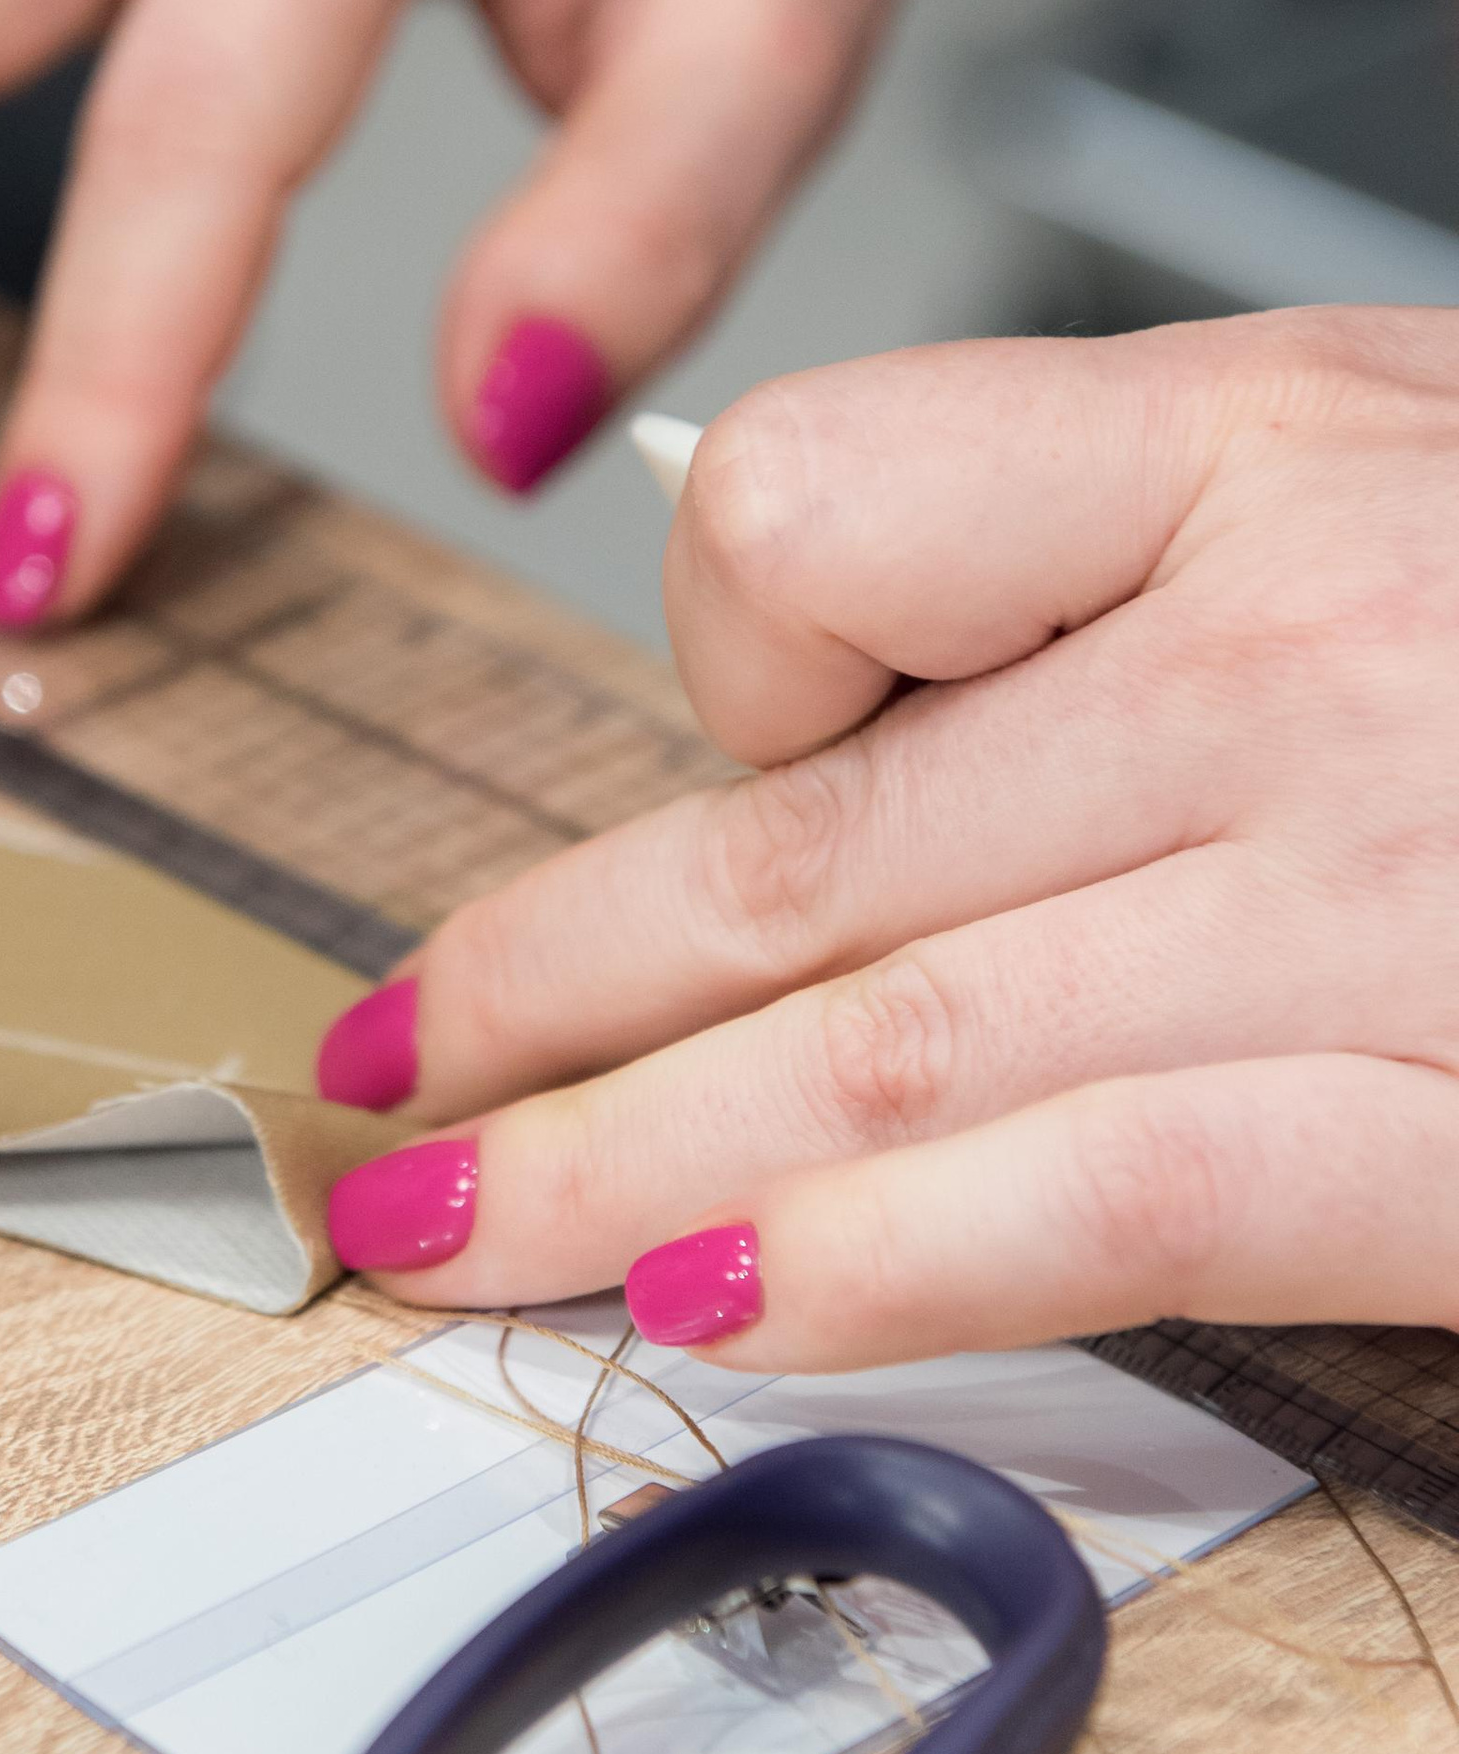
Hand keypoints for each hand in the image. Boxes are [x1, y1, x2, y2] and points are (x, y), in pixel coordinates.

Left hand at [318, 312, 1458, 1366]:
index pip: (809, 517)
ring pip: (886, 1048)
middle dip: (539, 1000)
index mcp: (1249, 450)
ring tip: (458, 1234)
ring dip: (622, 1167)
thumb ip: (1122, 532)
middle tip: (394, 1080)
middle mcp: (1293, 660)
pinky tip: (722, 1308)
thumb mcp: (1397, 445)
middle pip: (793, 854)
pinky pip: (1119, 1203)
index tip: (737, 748)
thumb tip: (856, 694)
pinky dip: (889, 1268)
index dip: (735, 651)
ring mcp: (1379, 902)